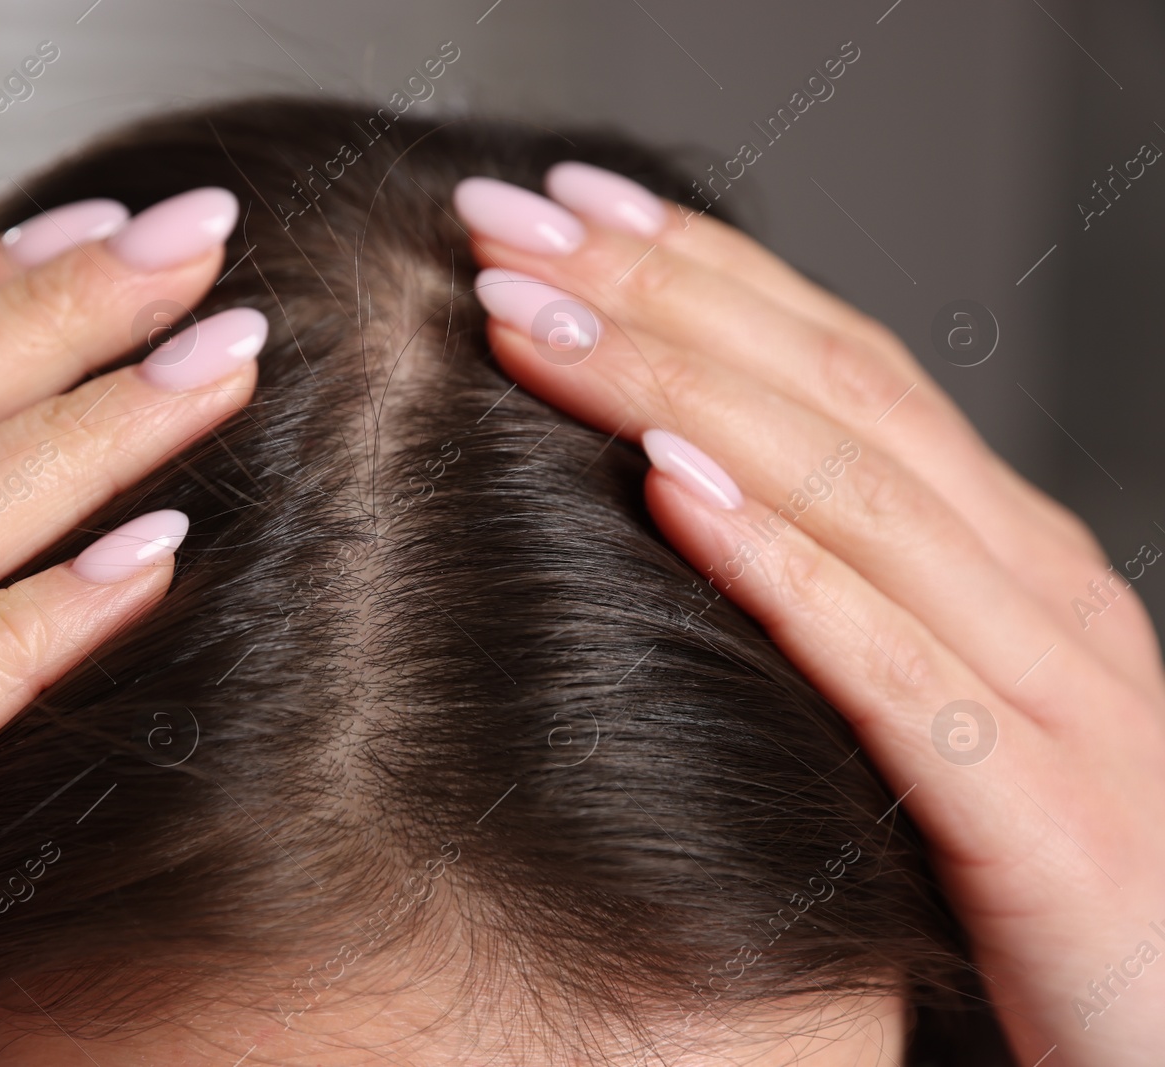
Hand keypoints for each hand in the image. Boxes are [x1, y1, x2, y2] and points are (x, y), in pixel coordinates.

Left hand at [454, 166, 1164, 1065]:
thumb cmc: (1020, 876)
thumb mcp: (929, 698)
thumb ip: (838, 593)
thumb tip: (665, 484)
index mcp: (1003, 552)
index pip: (836, 361)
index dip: (696, 269)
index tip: (558, 207)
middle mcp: (1037, 588)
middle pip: (828, 393)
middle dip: (655, 294)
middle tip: (500, 222)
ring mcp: (1057, 692)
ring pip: (851, 496)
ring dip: (676, 392)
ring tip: (531, 321)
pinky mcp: (1044, 819)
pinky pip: (896, 669)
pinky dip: (780, 566)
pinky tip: (668, 494)